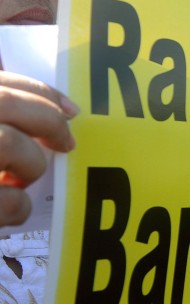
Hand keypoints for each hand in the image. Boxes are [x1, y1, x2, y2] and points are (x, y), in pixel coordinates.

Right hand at [0, 71, 76, 226]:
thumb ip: (1, 120)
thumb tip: (59, 114)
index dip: (39, 92)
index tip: (69, 110)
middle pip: (3, 103)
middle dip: (47, 121)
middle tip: (66, 143)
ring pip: (6, 144)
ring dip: (29, 165)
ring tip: (18, 181)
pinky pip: (8, 200)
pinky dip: (19, 206)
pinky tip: (9, 211)